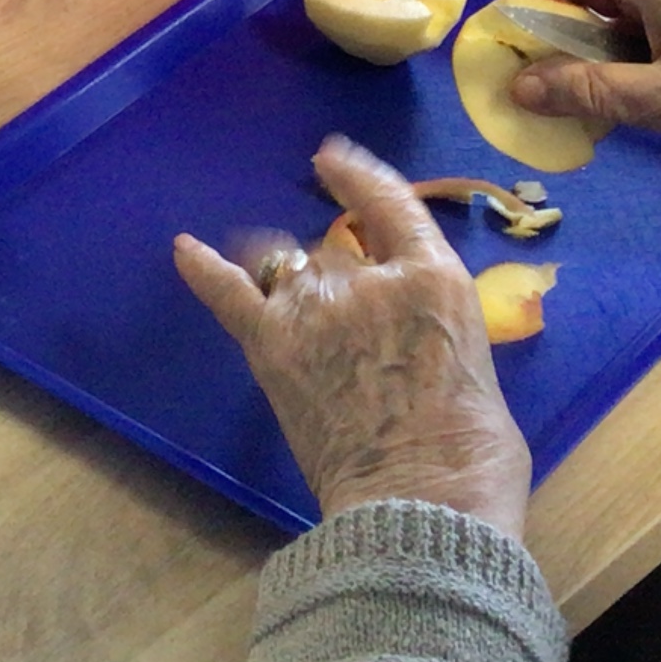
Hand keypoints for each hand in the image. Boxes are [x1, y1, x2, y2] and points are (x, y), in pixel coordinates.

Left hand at [174, 135, 531, 534]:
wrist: (422, 502)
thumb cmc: (472, 452)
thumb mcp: (475, 364)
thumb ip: (434, 330)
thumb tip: (412, 339)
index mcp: (434, 277)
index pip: (390, 204)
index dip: (358, 178)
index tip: (333, 160)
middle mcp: (368, 277)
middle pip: (338, 249)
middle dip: (340, 273)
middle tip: (353, 324)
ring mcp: (313, 308)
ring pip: (290, 266)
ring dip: (292, 280)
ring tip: (292, 297)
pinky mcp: (271, 345)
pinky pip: (229, 292)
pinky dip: (204, 269)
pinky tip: (185, 248)